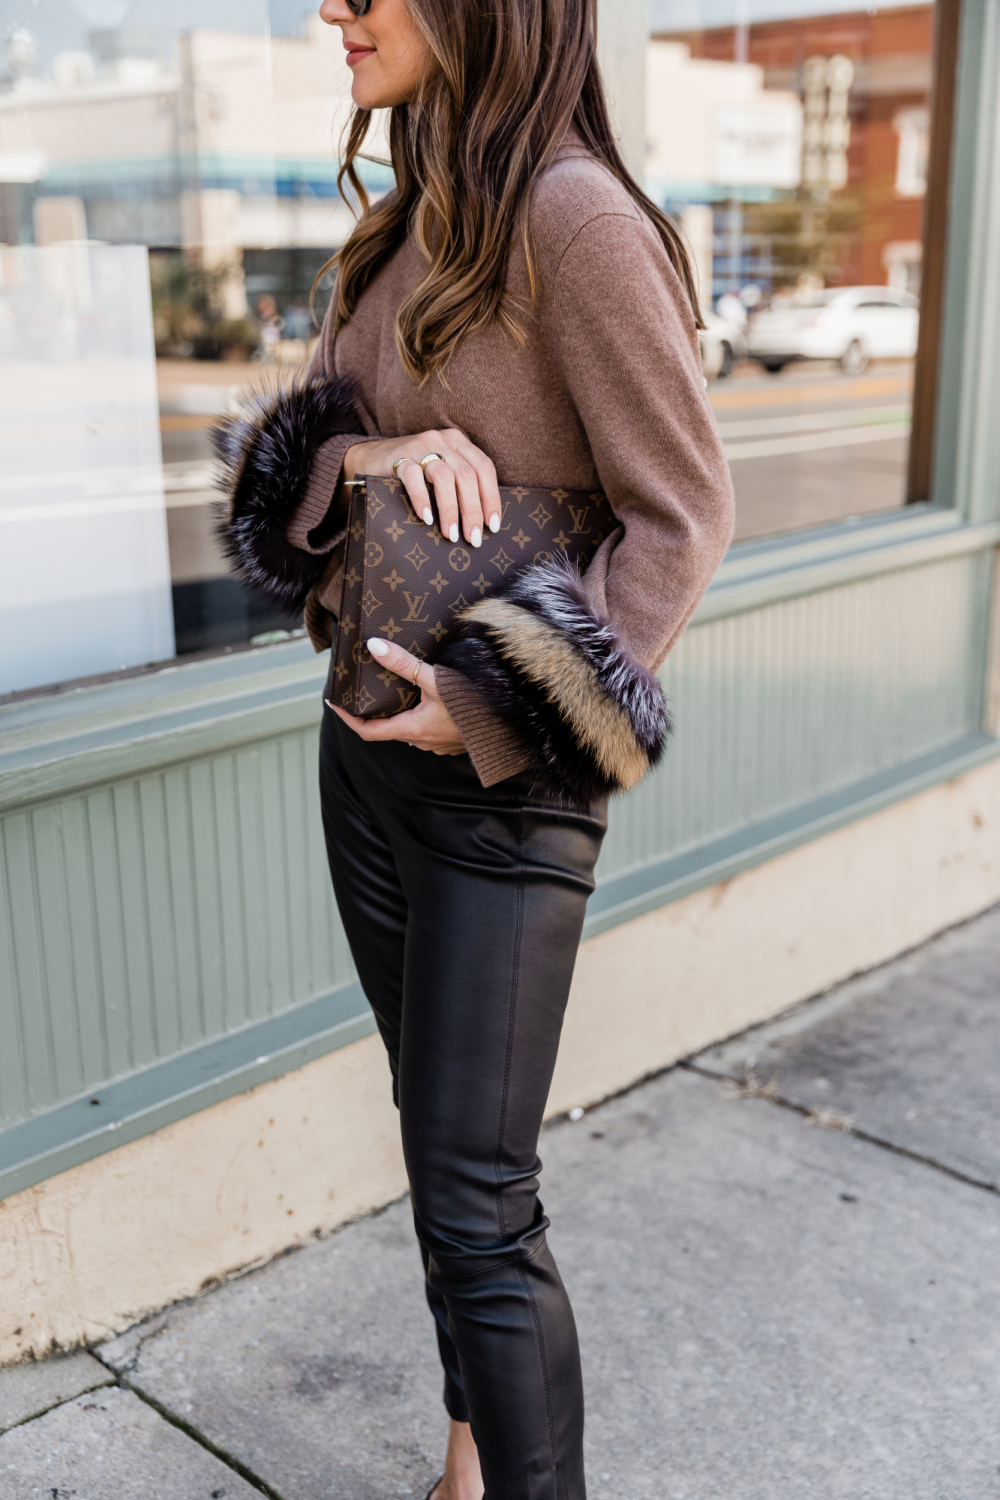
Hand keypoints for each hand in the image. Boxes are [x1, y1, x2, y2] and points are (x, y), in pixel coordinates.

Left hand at [326, 638, 465, 754]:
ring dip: (398, 714)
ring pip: (408, 730)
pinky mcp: (452, 741)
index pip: (367, 730)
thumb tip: (374, 646)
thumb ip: (404, 664)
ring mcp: (437, 744)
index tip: (335, 703)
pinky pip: (426, 730)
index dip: (347, 718)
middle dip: (374, 712)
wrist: (509, 723)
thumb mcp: (436, 680)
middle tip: (364, 692)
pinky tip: (425, 700)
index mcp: (411, 729)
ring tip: (394, 691)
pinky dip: (417, 716)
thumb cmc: (474, 705)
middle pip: (387, 729)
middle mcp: (421, 741)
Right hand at [344, 428, 500, 548]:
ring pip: (444, 477)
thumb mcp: (440, 472)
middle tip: (472, 537)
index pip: (484, 468)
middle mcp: (443, 440)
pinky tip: (426, 518)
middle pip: (467, 476)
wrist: (370, 458)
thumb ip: (459, 485)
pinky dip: (422, 499)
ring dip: (450, 509)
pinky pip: (413, 476)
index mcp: (459, 443)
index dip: (491, 498)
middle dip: (472, 510)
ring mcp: (420, 446)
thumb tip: (480, 522)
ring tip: (450, 534)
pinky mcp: (398, 456)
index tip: (492, 525)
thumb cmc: (413, 473)